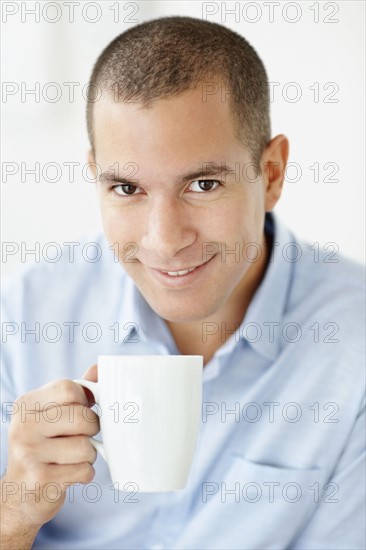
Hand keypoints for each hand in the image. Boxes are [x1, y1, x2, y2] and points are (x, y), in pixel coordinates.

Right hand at [1, 365, 98, 535]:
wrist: (19, 492)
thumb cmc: (43, 445)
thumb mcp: (52, 412)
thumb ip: (77, 390)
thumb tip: (100, 368)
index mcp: (26, 404)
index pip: (69, 389)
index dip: (85, 400)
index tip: (82, 409)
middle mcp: (23, 427)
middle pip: (82, 418)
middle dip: (91, 429)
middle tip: (82, 435)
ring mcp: (29, 454)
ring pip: (86, 446)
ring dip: (89, 454)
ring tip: (74, 457)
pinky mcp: (40, 480)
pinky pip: (84, 470)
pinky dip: (84, 473)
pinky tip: (69, 473)